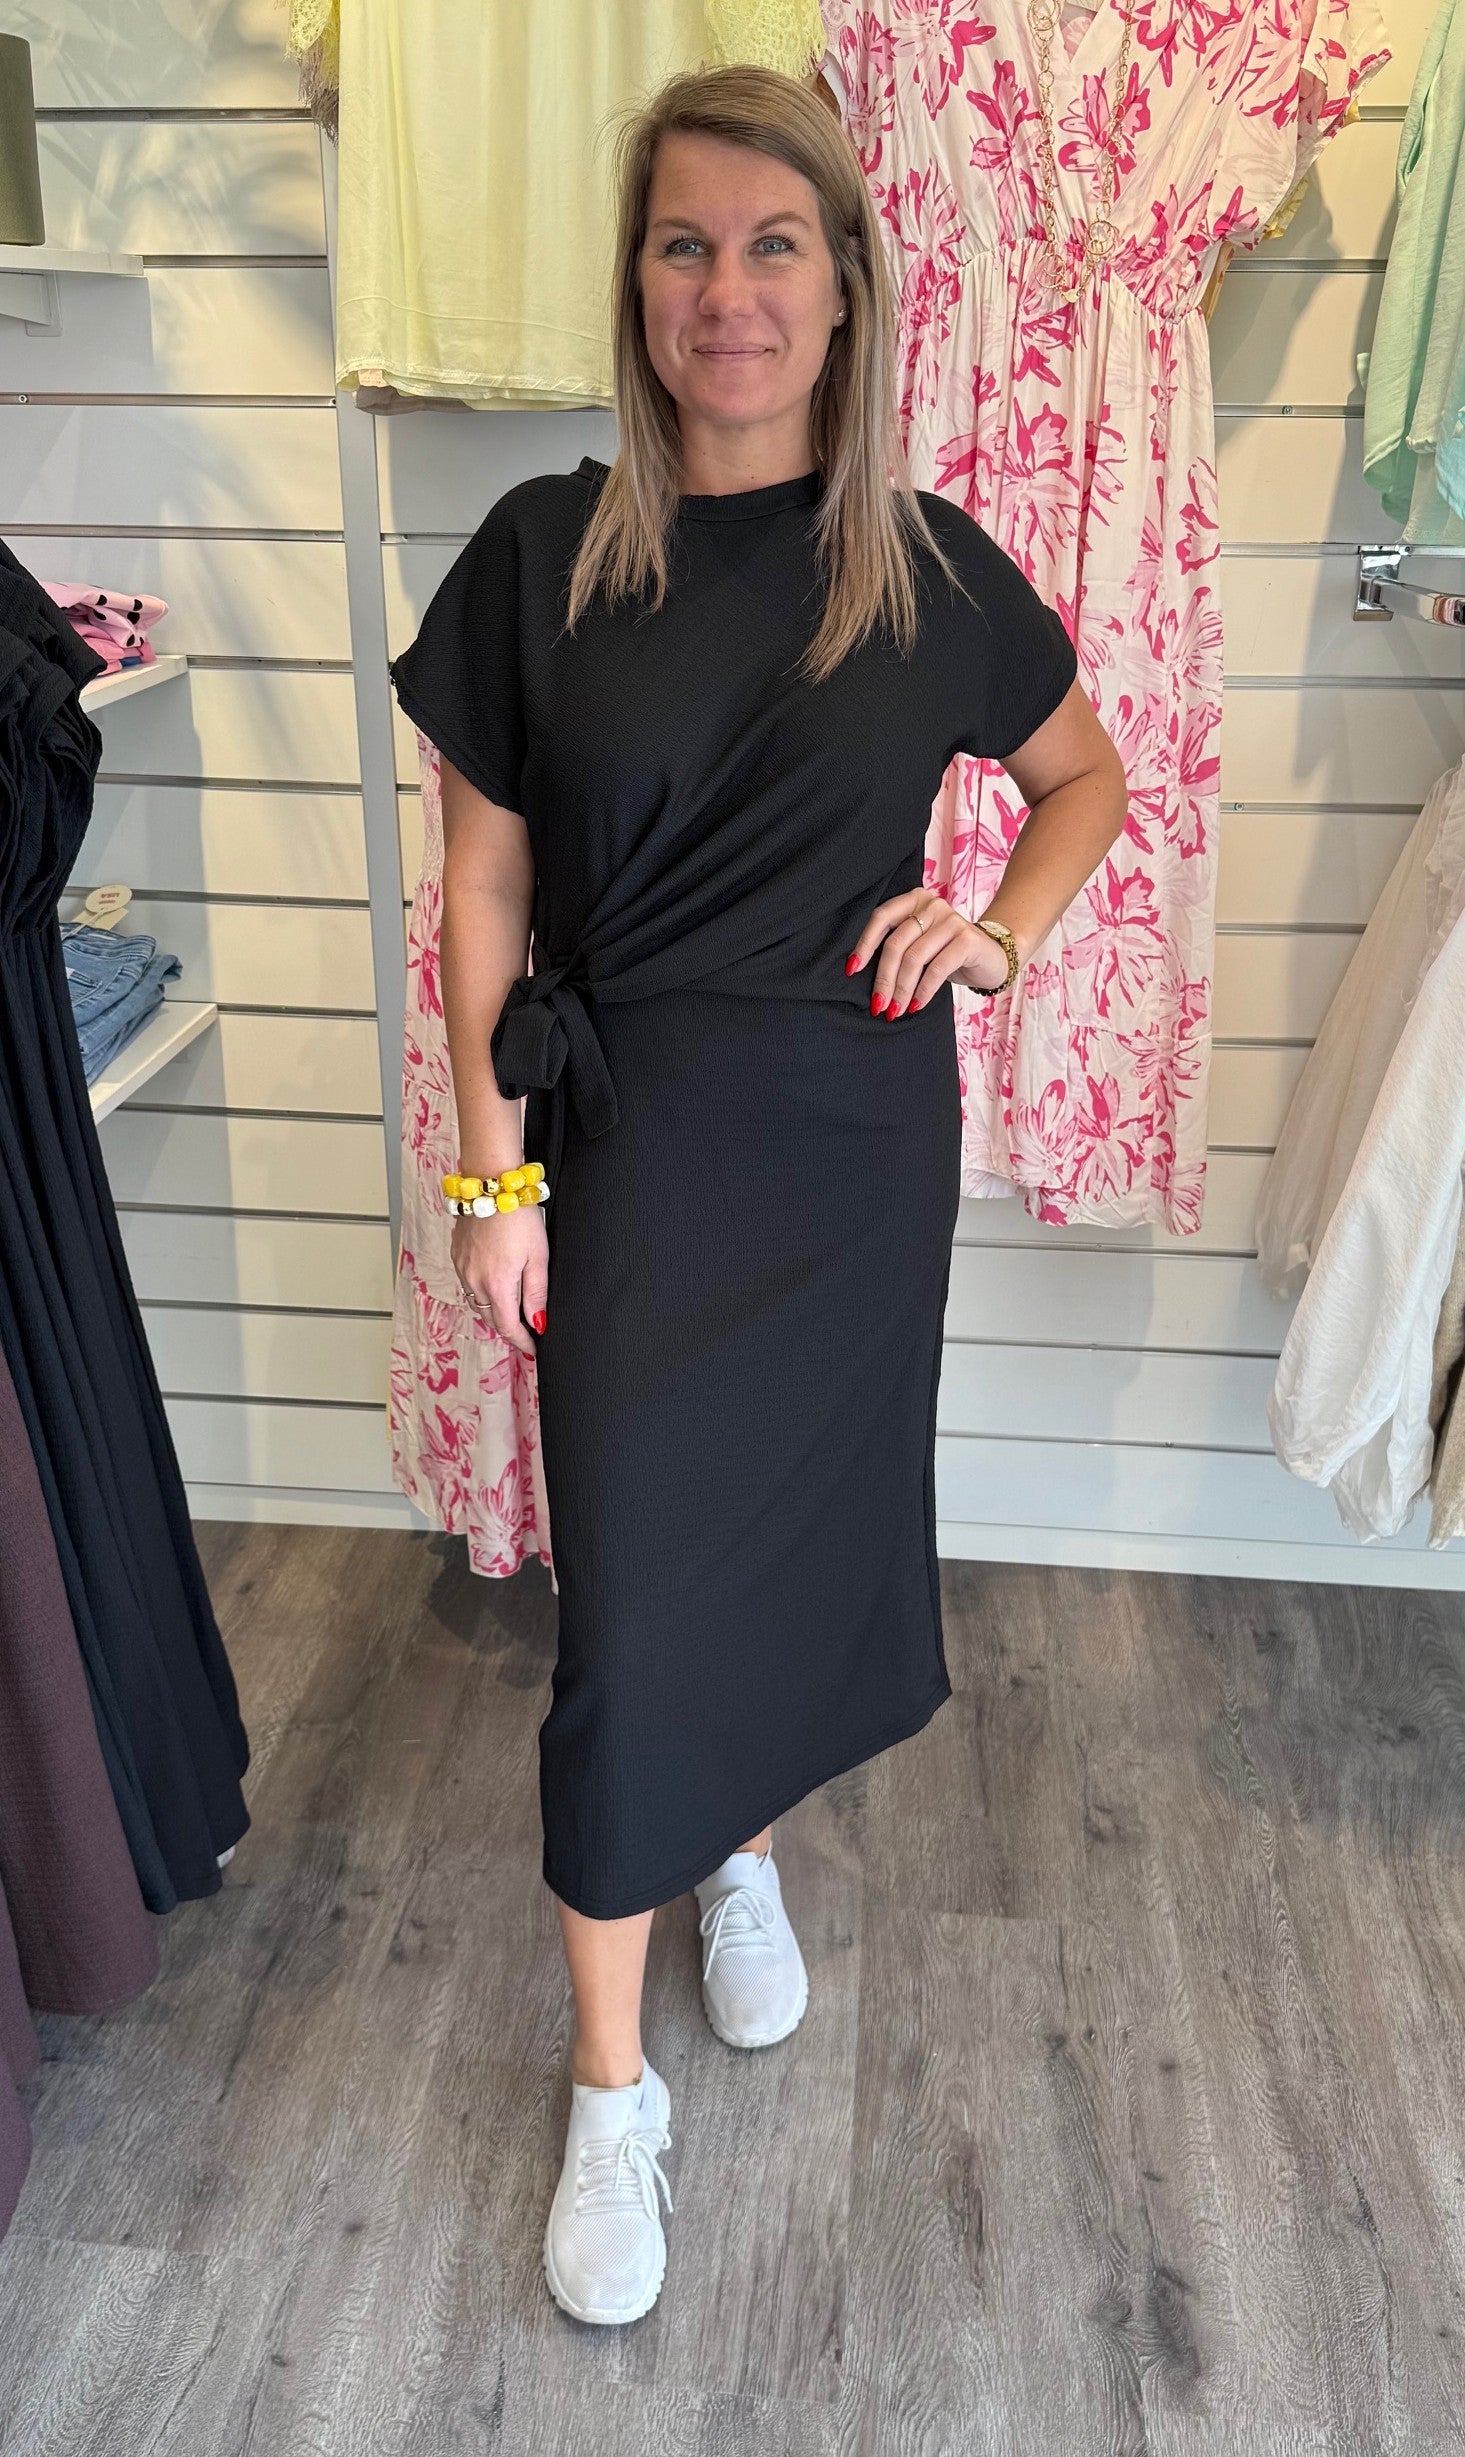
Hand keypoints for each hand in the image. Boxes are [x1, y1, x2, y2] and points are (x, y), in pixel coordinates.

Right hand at [452, 1207, 547, 1358]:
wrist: (491, 1184)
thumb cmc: (519, 1215)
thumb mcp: (538, 1256)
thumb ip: (537, 1293)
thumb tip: (538, 1323)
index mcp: (497, 1284)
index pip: (508, 1327)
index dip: (521, 1342)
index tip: (532, 1349)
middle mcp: (474, 1280)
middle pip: (490, 1318)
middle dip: (508, 1328)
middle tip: (525, 1332)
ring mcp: (462, 1267)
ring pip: (476, 1302)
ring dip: (493, 1311)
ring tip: (510, 1311)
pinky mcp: (456, 1255)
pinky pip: (467, 1284)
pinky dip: (480, 1292)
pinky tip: (492, 1285)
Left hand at [845, 889, 1011, 1016]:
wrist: (993, 957)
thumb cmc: (947, 954)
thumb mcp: (920, 944)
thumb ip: (897, 947)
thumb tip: (860, 974)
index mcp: (914, 900)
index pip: (881, 917)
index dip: (864, 944)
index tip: (852, 970)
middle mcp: (932, 905)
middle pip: (896, 943)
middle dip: (883, 978)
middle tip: (877, 1005)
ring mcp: (951, 920)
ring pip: (914, 958)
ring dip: (901, 989)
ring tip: (895, 1011)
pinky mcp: (967, 939)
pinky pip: (937, 968)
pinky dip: (923, 991)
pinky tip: (916, 1005)